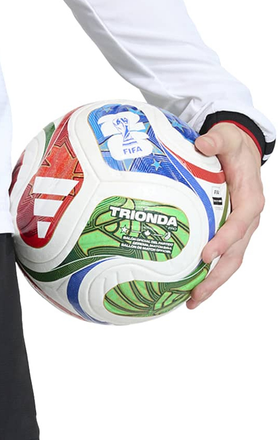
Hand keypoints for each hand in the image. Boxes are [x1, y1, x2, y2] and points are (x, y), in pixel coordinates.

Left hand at [187, 123, 264, 308]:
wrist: (242, 150)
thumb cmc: (233, 145)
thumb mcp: (227, 137)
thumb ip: (217, 140)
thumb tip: (203, 144)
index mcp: (250, 199)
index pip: (239, 224)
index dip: (224, 241)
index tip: (205, 256)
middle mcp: (248, 220)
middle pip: (236, 254)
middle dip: (217, 277)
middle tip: (196, 294)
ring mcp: (240, 231)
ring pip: (230, 262)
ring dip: (212, 284)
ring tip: (192, 302)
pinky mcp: (229, 236)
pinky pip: (222, 259)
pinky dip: (208, 275)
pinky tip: (189, 290)